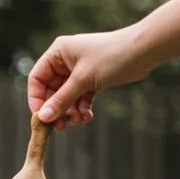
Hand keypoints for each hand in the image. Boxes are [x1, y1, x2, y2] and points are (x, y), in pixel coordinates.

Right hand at [26, 27, 151, 129]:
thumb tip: (43, 118)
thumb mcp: (83, 80)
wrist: (143, 52)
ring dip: (70, 111)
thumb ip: (62, 100)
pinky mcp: (92, 79)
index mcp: (58, 53)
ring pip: (67, 97)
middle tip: (61, 126)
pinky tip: (88, 116)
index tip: (42, 118)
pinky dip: (82, 108)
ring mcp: (79, 70)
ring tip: (78, 121)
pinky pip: (80, 97)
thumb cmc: (111, 57)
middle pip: (51, 91)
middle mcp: (66, 61)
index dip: (36, 99)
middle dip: (57, 109)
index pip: (37, 79)